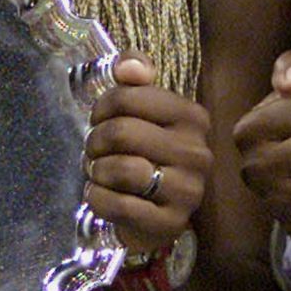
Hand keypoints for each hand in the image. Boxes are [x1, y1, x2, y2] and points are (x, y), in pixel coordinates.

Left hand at [83, 53, 210, 258]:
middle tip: (92, 150)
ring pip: (121, 169)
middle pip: (121, 131)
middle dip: (94, 141)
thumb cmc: (144, 153)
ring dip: (96, 171)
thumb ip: (134, 77)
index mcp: (192, 117)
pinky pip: (119, 205)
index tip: (98, 120)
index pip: (127, 97)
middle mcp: (197, 152)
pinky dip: (97, 199)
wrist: (156, 212)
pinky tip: (98, 195)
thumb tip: (128, 67)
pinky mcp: (171, 223)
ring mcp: (188, 190)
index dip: (100, 108)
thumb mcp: (142, 110)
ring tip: (97, 172)